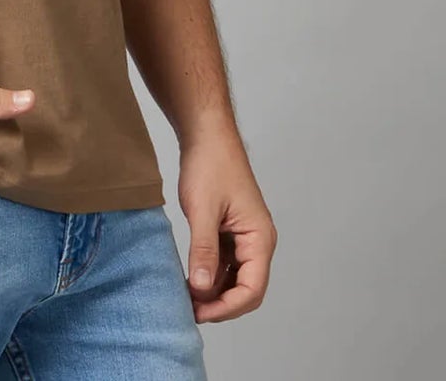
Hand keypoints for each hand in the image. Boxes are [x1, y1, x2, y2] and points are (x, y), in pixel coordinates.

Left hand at [176, 122, 276, 322]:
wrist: (206, 134)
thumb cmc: (210, 164)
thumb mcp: (202, 210)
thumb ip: (203, 251)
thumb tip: (201, 289)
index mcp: (260, 239)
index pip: (252, 290)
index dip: (227, 307)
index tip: (199, 311)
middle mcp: (257, 242)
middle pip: (246, 289)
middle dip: (219, 303)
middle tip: (189, 309)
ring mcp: (244, 237)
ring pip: (233, 278)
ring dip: (213, 290)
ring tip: (185, 295)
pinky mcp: (230, 232)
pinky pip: (224, 263)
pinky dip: (209, 273)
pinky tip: (189, 276)